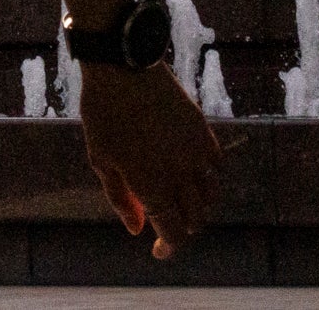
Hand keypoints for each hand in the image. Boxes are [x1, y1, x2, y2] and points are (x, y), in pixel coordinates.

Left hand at [77, 61, 218, 257]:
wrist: (124, 66)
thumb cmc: (104, 113)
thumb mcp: (101, 160)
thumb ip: (120, 199)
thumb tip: (136, 229)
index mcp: (153, 185)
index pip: (173, 231)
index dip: (168, 248)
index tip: (158, 251)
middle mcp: (181, 173)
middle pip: (195, 218)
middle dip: (183, 229)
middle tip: (167, 226)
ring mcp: (196, 151)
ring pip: (211, 195)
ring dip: (200, 207)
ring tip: (183, 204)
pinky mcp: (203, 130)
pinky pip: (217, 164)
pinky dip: (210, 177)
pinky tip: (195, 174)